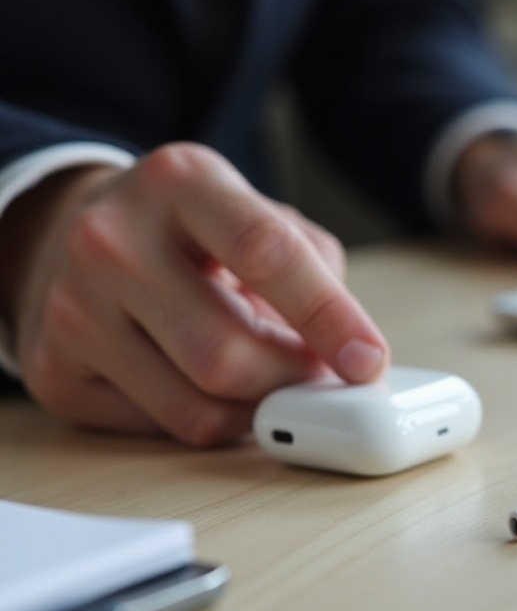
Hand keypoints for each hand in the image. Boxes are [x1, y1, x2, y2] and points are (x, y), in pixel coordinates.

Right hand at [0, 143, 388, 445]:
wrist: (75, 232)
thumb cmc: (190, 229)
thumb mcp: (257, 212)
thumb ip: (313, 268)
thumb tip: (351, 354)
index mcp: (180, 183)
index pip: (266, 253)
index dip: (328, 315)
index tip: (368, 361)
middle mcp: (112, 240)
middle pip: (226, 352)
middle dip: (292, 379)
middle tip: (318, 376)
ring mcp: (72, 308)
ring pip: (195, 407)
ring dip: (257, 409)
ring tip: (266, 377)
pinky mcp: (54, 369)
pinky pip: (158, 428)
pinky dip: (207, 417)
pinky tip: (204, 380)